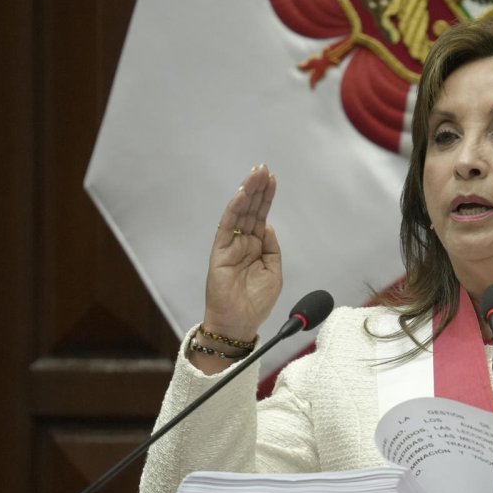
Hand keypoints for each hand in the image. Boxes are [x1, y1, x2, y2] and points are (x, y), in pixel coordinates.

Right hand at [202, 165, 281, 341]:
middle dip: (257, 188)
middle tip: (263, 168)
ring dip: (247, 193)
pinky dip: (233, 210)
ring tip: (255, 175)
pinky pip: (226, 227)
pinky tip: (241, 195)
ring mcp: (230, 246)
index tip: (272, 179)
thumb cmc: (256, 302)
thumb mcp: (274, 272)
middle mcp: (242, 242)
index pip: (260, 216)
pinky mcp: (219, 252)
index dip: (266, 197)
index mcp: (256, 246)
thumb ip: (271, 248)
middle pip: (250, 210)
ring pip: (238, 214)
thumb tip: (267, 226)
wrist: (239, 324)